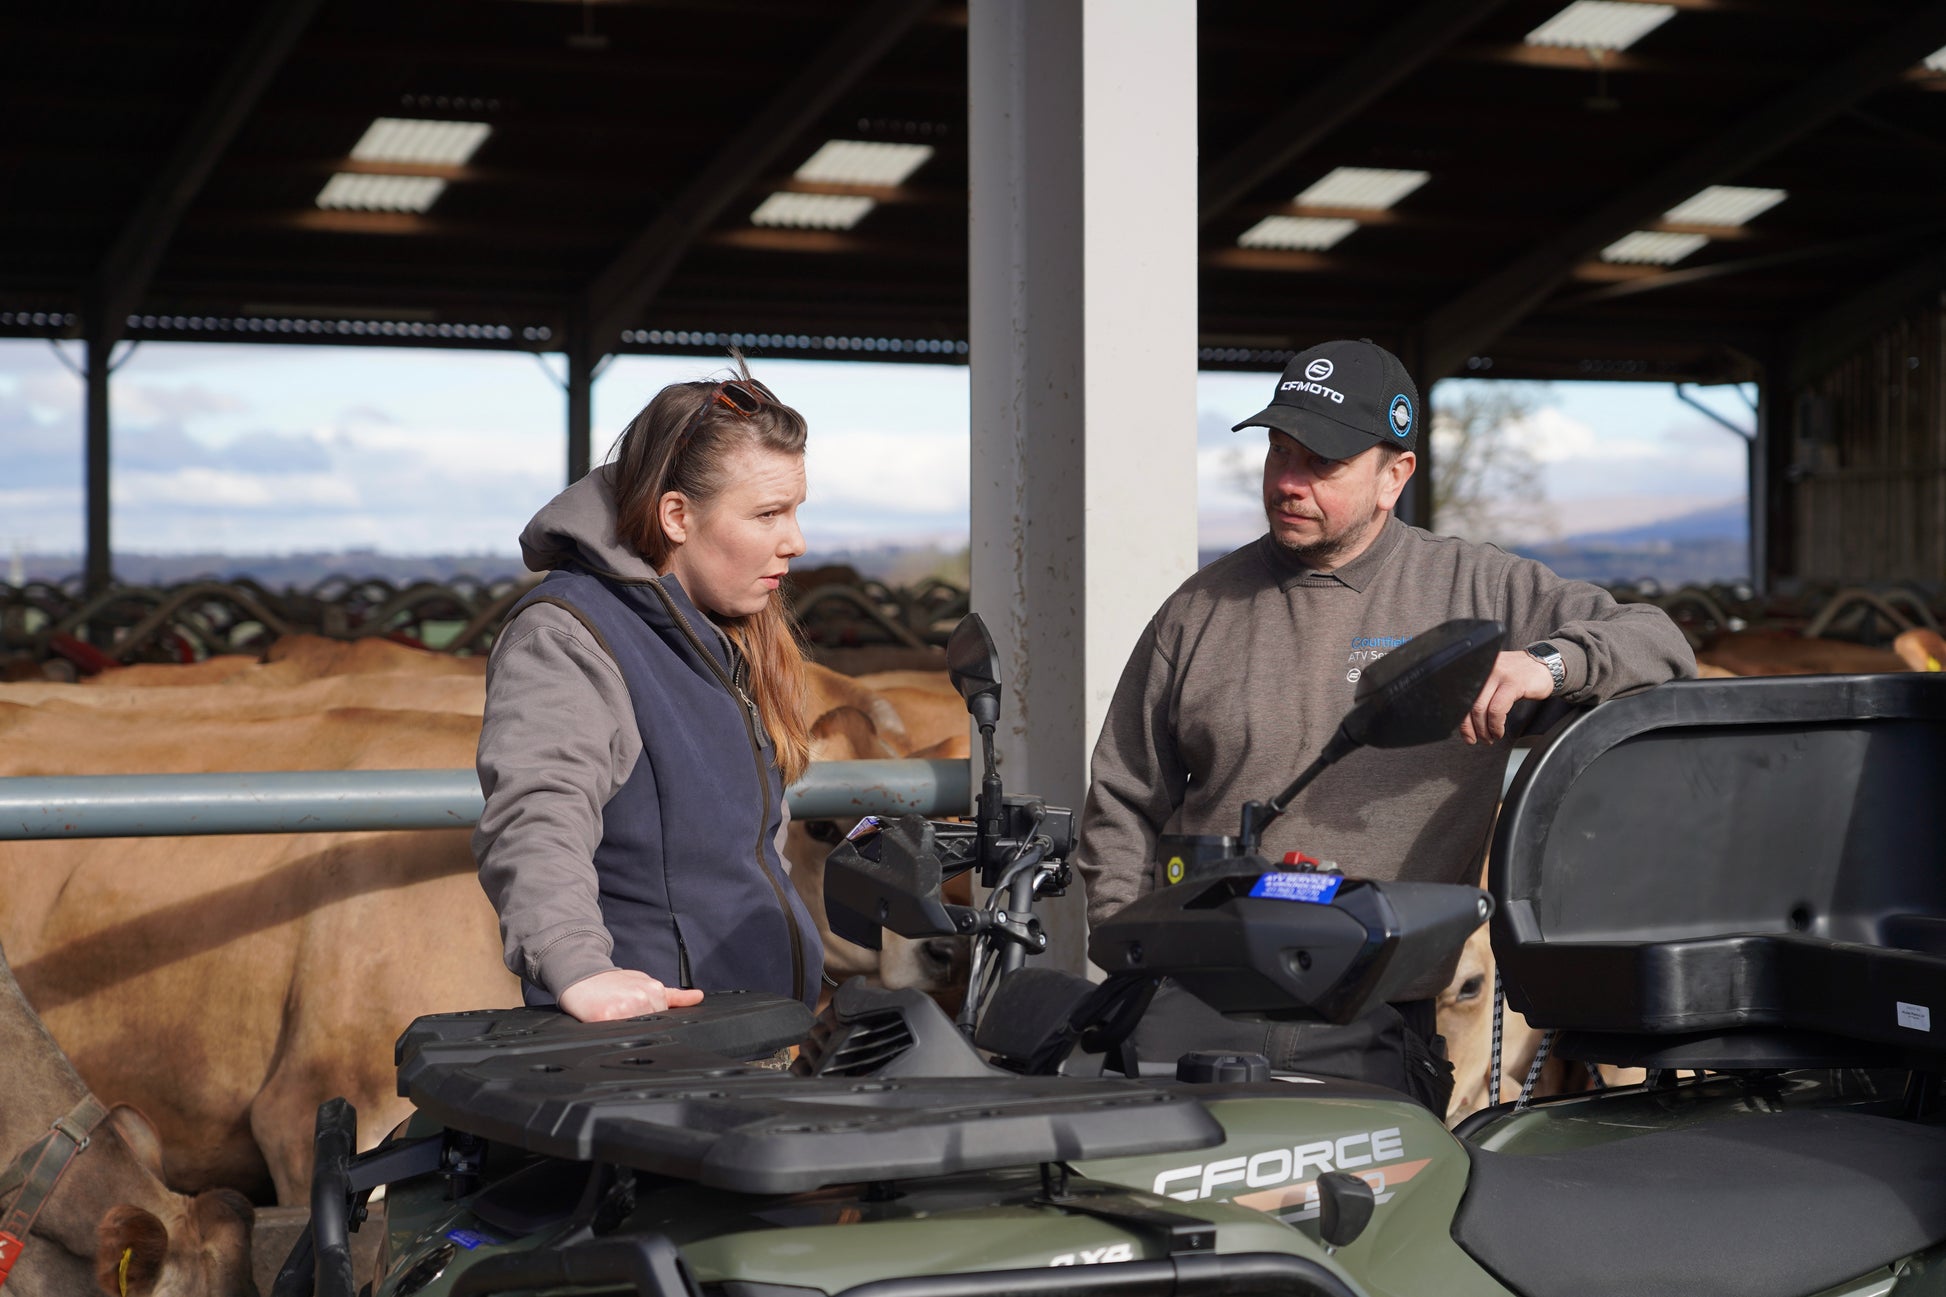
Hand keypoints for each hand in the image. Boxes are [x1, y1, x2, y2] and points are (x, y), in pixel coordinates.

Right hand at [558, 969, 704, 1021]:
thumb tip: (698, 997)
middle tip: (622, 1017)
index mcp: (654, 990)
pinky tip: (606, 1023)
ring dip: (627, 1032)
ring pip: (637, 1033)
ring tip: (614, 1018)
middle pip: (652, 1028)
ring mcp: (626, 1008)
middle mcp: (642, 998)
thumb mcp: (643, 982)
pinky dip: (613, 1035)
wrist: (580, 975)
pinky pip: (617, 1035)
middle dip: (640, 1028)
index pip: (664, 1020)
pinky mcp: (607, 1017)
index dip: (652, 1024)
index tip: (640, 1019)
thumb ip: (672, 995)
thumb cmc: (612, 982)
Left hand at [1460, 651, 1556, 745]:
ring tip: (1490, 737)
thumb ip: (1481, 693)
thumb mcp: (1495, 680)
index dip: (1461, 720)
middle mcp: (1485, 669)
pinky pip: (1497, 709)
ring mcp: (1498, 675)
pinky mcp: (1512, 683)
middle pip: (1467, 704)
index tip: (1466, 734)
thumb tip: (1466, 719)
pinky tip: (1499, 731)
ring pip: (1480, 708)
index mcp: (1478, 670)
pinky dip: (1496, 725)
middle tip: (1476, 739)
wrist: (1546, 665)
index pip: (1460, 697)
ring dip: (1483, 729)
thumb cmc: (1519, 675)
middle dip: (1470, 728)